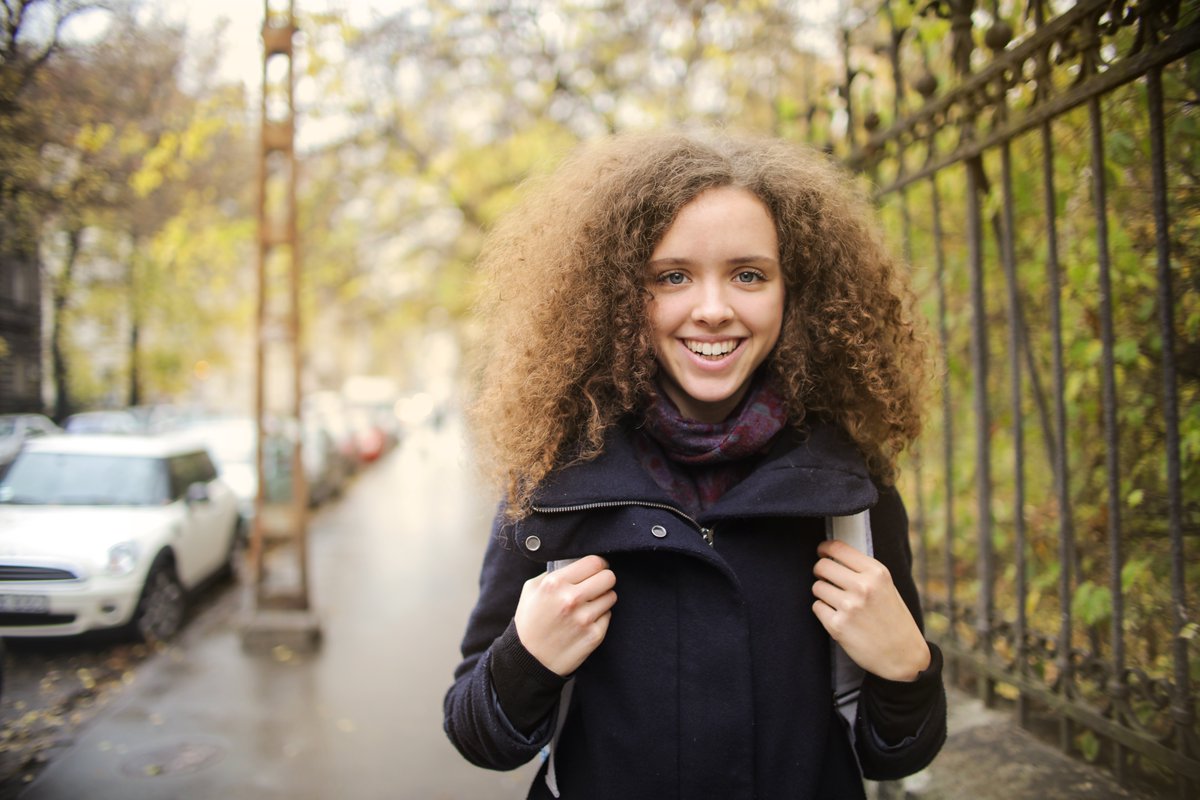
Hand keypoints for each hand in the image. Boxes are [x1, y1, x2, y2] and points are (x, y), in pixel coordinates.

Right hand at [514, 555, 617, 676]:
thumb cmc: (529, 622)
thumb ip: (553, 573)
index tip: (596, 569)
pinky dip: (600, 617)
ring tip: (588, 605)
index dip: (598, 564)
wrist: (529, 660)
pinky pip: (608, 616)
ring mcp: (584, 618)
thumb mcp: (531, 590)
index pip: (594, 562)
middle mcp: (571, 599)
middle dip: (604, 579)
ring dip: (603, 598)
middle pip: (608, 577)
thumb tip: (575, 563)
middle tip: (596, 585)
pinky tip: (586, 622)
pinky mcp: (594, 635)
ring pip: (611, 596)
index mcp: (555, 583)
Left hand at [812, 539, 930, 681]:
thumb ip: (864, 571)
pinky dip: (824, 611)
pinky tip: (839, 617)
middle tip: (825, 578)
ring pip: (817, 587)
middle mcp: (863, 587)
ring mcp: (849, 607)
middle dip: (821, 571)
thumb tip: (833, 555)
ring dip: (823, 593)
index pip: (838, 548)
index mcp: (877, 573)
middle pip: (822, 566)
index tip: (822, 552)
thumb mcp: (887, 587)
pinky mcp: (837, 626)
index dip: (825, 548)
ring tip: (838, 602)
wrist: (904, 657)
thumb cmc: (894, 620)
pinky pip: (817, 607)